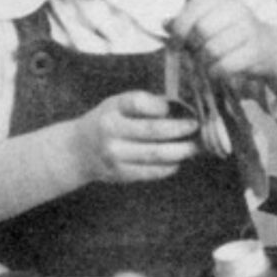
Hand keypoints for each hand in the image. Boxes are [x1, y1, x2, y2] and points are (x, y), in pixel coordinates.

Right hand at [70, 91, 198, 183]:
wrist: (78, 151)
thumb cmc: (109, 120)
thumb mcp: (118, 104)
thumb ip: (145, 103)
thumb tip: (182, 106)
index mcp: (112, 108)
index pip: (138, 102)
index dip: (160, 105)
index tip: (177, 106)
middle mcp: (111, 131)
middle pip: (152, 130)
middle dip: (180, 129)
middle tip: (197, 127)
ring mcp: (115, 155)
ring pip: (156, 154)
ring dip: (181, 150)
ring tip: (195, 146)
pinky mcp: (120, 174)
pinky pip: (151, 171)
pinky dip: (169, 166)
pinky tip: (178, 160)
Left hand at [167, 0, 276, 81]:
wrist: (269, 48)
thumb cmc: (232, 35)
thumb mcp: (210, 22)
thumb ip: (186, 22)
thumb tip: (164, 23)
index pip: (193, 10)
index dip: (180, 29)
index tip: (178, 43)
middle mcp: (236, 9)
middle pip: (202, 31)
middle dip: (194, 48)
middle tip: (196, 55)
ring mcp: (249, 29)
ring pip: (212, 50)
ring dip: (205, 62)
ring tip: (208, 63)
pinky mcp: (256, 50)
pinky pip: (226, 65)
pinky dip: (217, 72)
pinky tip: (218, 70)